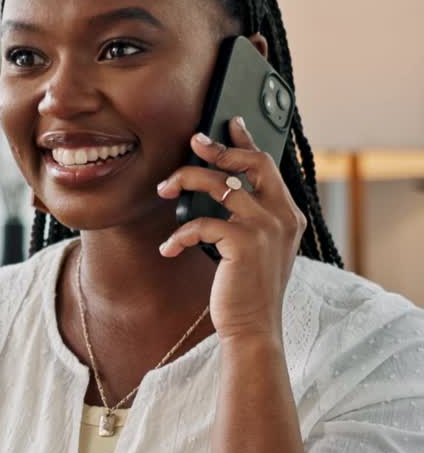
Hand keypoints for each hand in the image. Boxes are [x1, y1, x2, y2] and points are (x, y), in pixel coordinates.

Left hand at [156, 117, 306, 343]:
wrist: (253, 329)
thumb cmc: (249, 293)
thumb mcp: (257, 251)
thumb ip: (251, 220)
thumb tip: (222, 189)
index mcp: (288, 216)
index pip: (268, 166)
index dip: (246, 142)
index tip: (229, 123)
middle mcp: (282, 217)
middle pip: (251, 163)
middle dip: (218, 148)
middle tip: (192, 142)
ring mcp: (266, 228)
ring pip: (220, 185)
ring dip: (185, 181)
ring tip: (164, 189)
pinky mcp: (243, 243)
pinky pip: (202, 222)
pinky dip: (179, 234)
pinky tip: (168, 248)